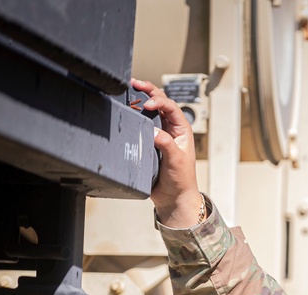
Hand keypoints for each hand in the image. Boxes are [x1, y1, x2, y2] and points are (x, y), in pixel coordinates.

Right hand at [131, 78, 201, 227]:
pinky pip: (141, 125)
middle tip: (134, 82)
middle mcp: (171, 130)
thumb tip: (154, 131)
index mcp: (182, 130)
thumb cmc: (181, 180)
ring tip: (128, 89)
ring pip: (150, 112)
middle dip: (148, 91)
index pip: (171, 107)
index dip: (159, 101)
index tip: (147, 105)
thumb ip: (167, 144)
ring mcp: (160, 135)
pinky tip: (125, 109)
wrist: (173, 198)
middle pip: (160, 103)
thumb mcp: (176, 161)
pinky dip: (134, 115)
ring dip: (140, 99)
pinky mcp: (149, 142)